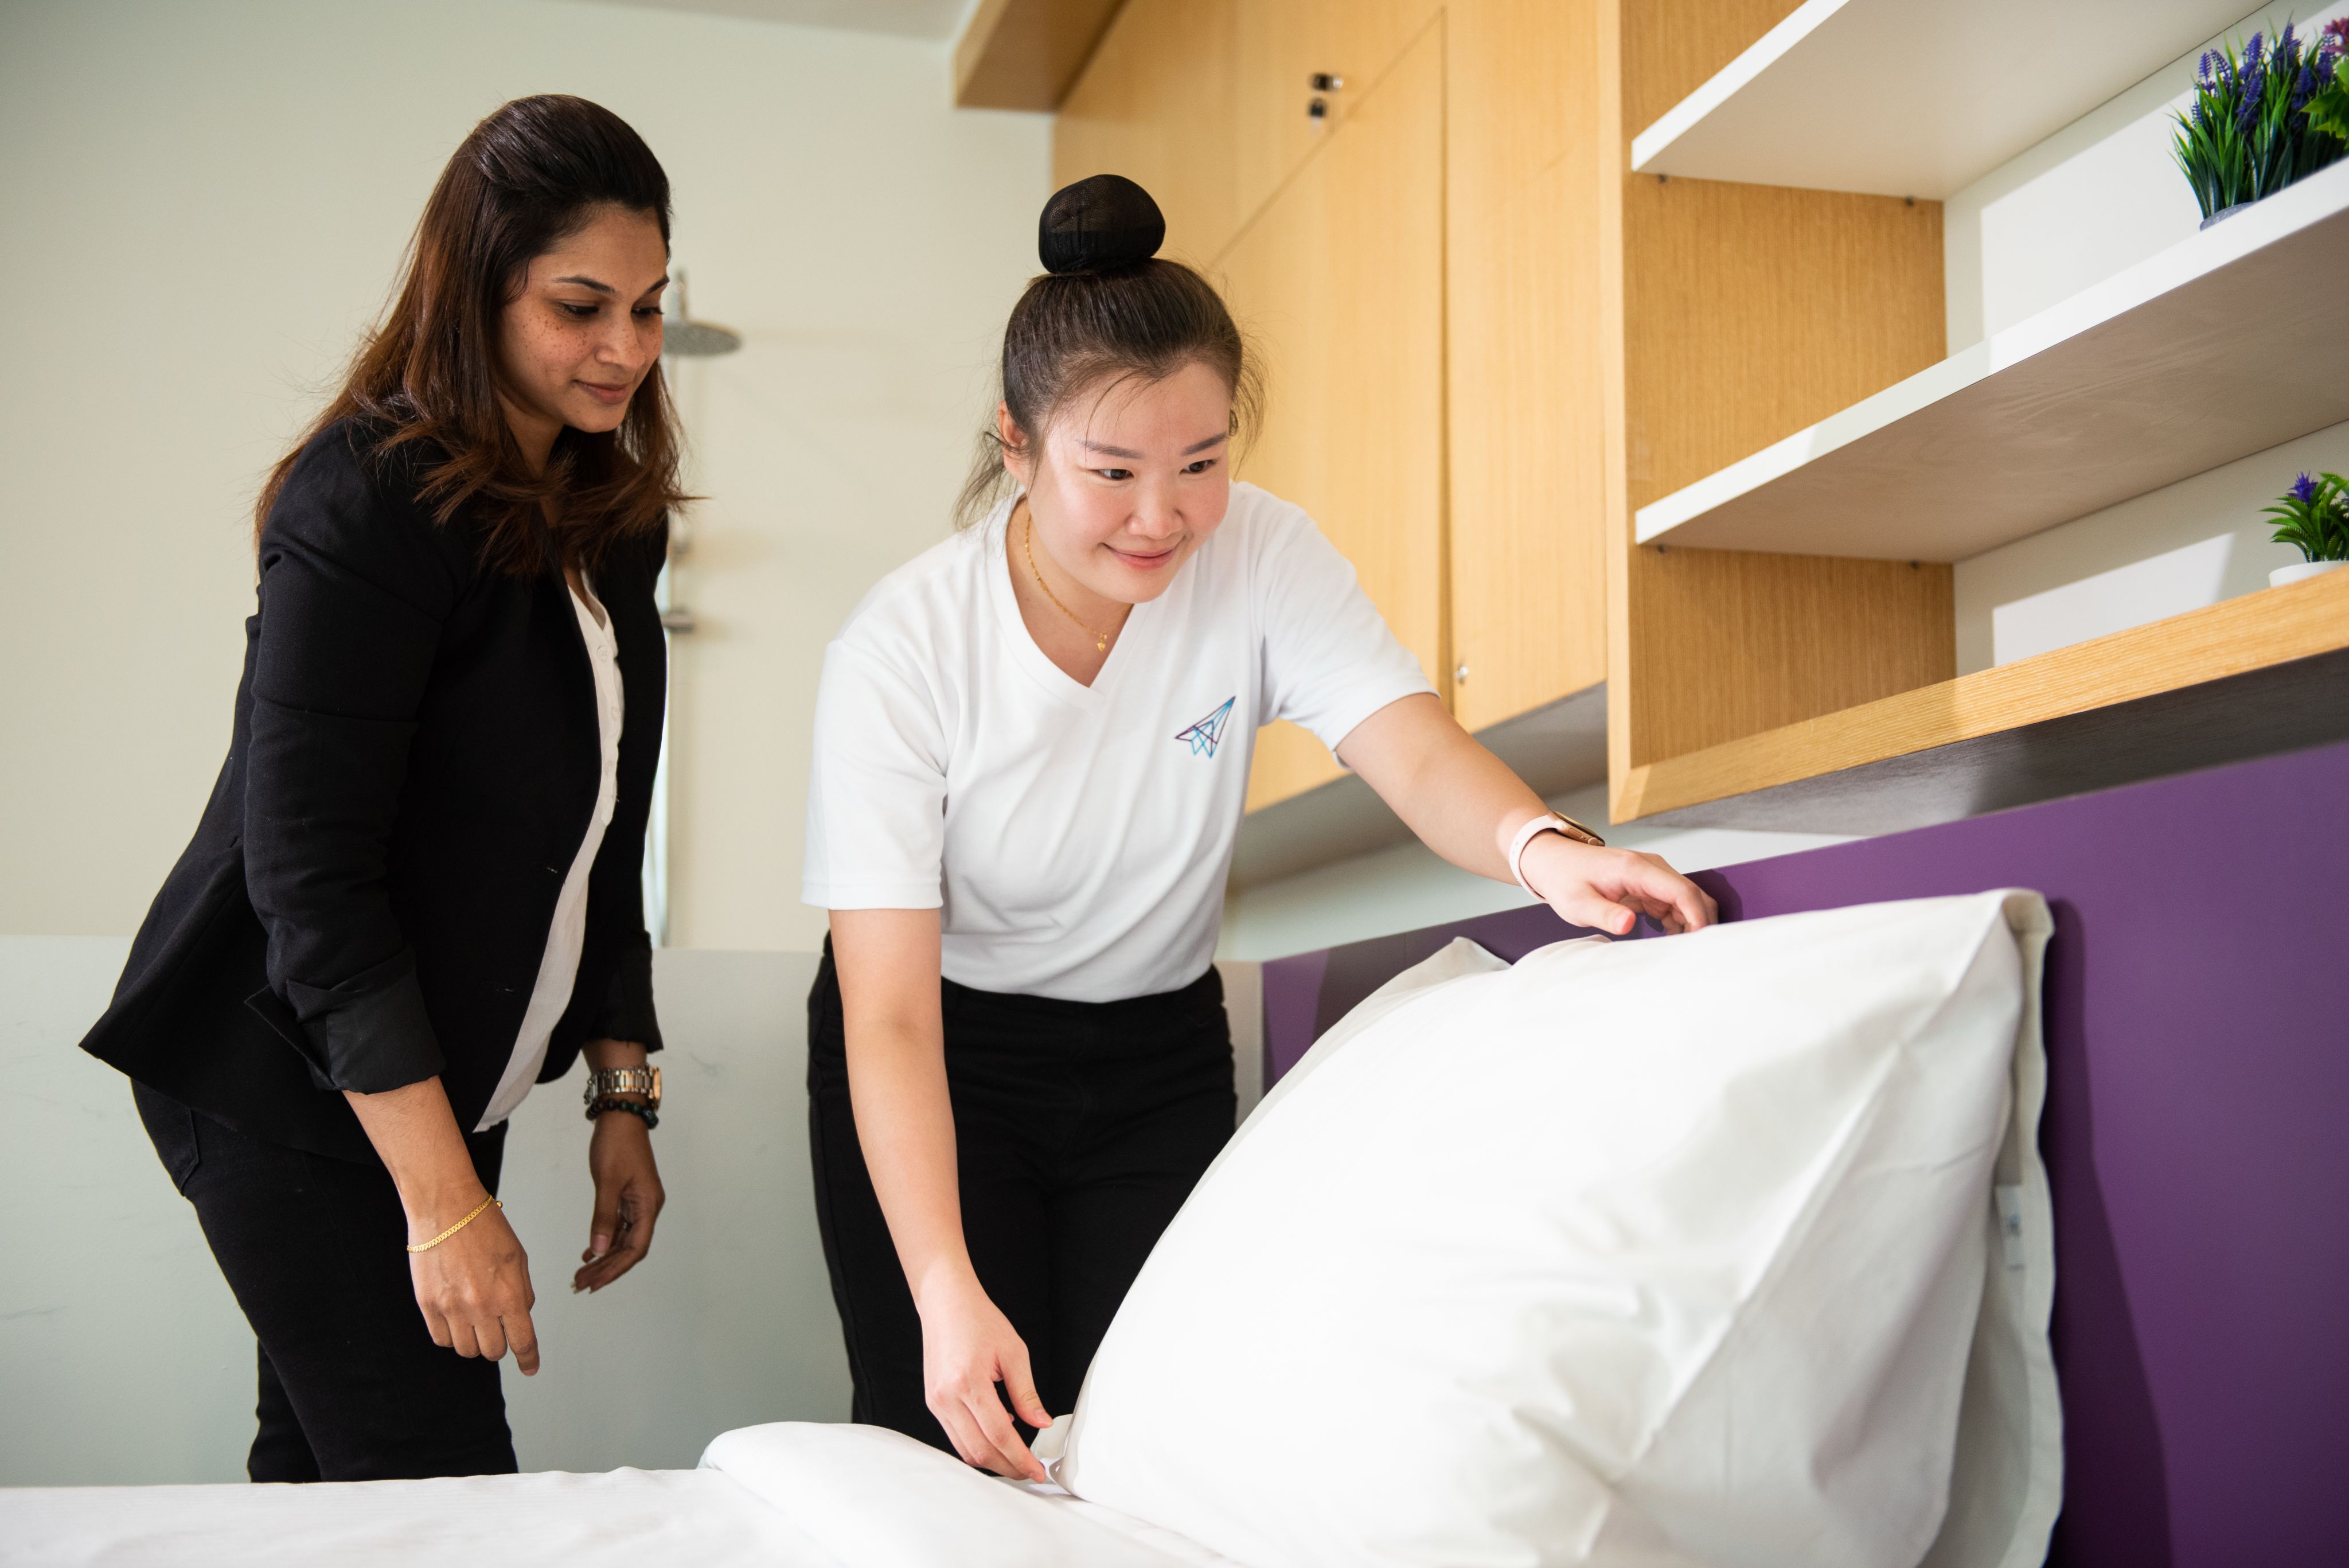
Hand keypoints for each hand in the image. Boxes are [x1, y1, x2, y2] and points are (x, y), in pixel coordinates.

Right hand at [409, 1191, 539, 1374]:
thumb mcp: (517, 1258)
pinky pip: (441, 1339)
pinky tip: (456, 1317)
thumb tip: (521, 1317)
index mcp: (509, 1294)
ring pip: (466, 1350)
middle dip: (500, 1345)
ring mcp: (451, 1308)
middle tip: (498, 1329)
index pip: (522, 1341)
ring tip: (475, 1318)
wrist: (446, 1208)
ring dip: (474, 1341)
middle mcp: (481, 1306)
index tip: (530, 1368)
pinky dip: (451, 1335)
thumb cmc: (485, 1227)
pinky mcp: (427, 1305)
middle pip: (493, 1352)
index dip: (528, 1359)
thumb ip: (522, 1292)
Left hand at [574, 1111, 663, 1292]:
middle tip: (581, 1284)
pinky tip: (590, 1251)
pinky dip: (605, 1240)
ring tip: (581, 1273)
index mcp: (648, 1205)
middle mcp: (648, 1207)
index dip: (615, 1269)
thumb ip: (604, 1217)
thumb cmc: (616, 1145)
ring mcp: (639, 1202)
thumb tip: (599, 1250)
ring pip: (624, 1239)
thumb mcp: (607, 1181)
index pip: (635, 1248)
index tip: (594, 1283)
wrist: (621, 1115)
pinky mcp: (629, 1195)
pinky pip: (619, 1226)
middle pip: (630, 1248)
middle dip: (607, 1268)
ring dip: (604, 1257)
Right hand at [916, 1268, 1051, 1479]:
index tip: (1038, 1471)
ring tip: (1017, 1458)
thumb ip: (1027, 1393)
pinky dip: (977, 1444)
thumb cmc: (980, 1320)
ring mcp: (935, 1402)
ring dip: (992, 1461)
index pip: (999, 1435)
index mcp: (968, 1383)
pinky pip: (955, 1436)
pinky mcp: (933, 1403)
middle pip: (980, 1451)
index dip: (1021, 1458)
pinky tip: (997, 1435)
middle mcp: (946, 1398)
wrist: (945, 1302)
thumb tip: (1042, 1424)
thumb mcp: (1014, 1352)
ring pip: (964, 1449)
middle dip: (1007, 1467)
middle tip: (1030, 1471)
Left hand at [1521, 834, 1717, 935]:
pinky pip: (1674, 903)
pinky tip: (1670, 940)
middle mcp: (1650, 868)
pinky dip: (1678, 921)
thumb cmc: (1564, 880)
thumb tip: (1628, 925)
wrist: (1554, 862)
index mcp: (1636, 869)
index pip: (1682, 891)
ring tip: (1682, 951)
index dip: (1697, 917)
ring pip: (1686, 899)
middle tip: (1695, 953)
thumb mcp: (1578, 904)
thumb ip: (1604, 915)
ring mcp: (1651, 875)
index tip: (1700, 942)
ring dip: (1690, 923)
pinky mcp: (1648, 884)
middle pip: (1692, 894)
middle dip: (1700, 922)